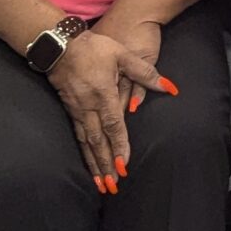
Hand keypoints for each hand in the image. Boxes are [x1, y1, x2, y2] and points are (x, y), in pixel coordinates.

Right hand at [49, 29, 173, 192]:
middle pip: (99, 141)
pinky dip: (84, 153)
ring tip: (100, 184)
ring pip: (87, 143)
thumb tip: (169, 86)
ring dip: (94, 164)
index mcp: (103, 95)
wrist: (61, 45)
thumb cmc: (95, 48)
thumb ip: (146, 73)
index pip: (114, 126)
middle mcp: (89, 107)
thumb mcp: (123, 55)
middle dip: (106, 164)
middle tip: (113, 185)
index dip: (119, 146)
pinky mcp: (70, 111)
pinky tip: (88, 164)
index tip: (124, 165)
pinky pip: (78, 137)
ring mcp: (77, 111)